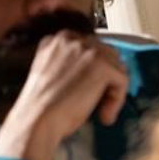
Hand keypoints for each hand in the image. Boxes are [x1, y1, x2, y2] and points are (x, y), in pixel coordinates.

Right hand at [0, 31, 128, 159]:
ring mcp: (88, 50)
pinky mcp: (101, 65)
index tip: (93, 89)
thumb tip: (94, 74)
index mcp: (57, 40)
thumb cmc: (40, 107)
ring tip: (101, 111)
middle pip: (106, 54)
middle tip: (100, 101)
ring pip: (116, 67)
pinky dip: (117, 101)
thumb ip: (70, 65)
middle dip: (107, 79)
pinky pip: (122, 80)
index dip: (94, 71)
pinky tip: (104, 116)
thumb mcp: (51, 74)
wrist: (36, 120)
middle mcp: (73, 39)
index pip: (89, 48)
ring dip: (113, 91)